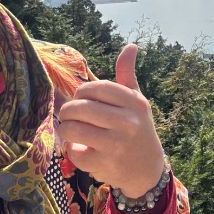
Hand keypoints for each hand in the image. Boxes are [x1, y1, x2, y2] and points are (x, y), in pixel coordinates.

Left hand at [58, 44, 164, 197]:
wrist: (147, 168)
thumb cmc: (137, 128)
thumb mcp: (136, 101)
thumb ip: (127, 74)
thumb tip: (131, 45)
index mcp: (133, 102)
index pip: (96, 87)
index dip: (82, 92)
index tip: (82, 99)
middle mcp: (128, 121)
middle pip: (80, 107)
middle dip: (68, 110)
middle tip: (70, 115)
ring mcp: (116, 143)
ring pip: (73, 128)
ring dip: (66, 129)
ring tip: (72, 130)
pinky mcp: (105, 163)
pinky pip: (75, 151)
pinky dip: (73, 150)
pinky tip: (82, 149)